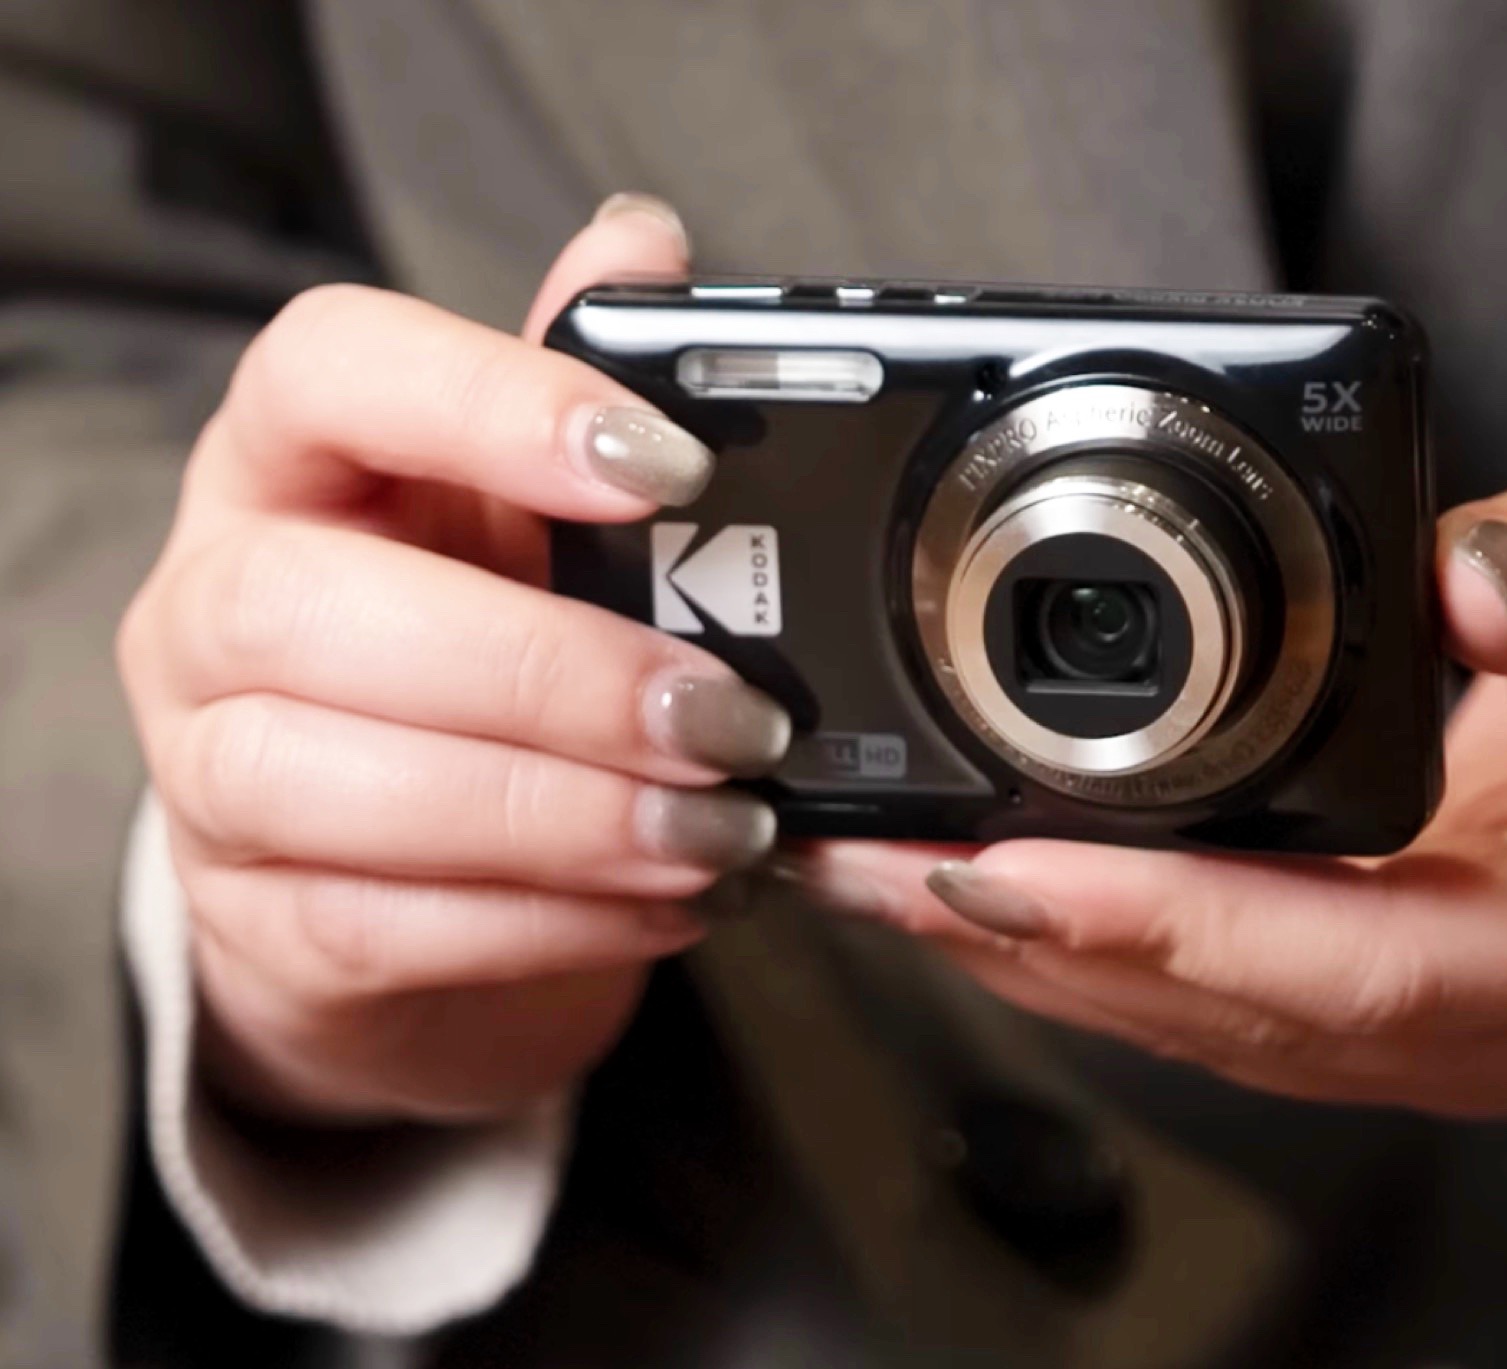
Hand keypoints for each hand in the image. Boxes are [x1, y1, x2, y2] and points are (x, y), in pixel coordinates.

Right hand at [118, 196, 789, 1122]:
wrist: (401, 868)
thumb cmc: (476, 646)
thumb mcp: (528, 518)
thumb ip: (576, 388)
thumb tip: (641, 242)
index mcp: (290, 461)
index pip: (328, 372)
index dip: (488, 402)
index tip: (667, 464)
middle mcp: (215, 602)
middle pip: (311, 608)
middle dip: (551, 673)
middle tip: (730, 720)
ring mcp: (209, 771)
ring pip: (332, 782)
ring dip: (562, 815)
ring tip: (723, 829)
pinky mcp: (258, 920)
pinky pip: (385, 925)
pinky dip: (550, 919)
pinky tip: (672, 900)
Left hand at [790, 414, 1506, 1114]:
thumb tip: (1461, 573)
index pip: (1385, 972)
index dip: (1192, 934)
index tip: (1020, 872)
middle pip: (1266, 1025)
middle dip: (1058, 954)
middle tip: (880, 870)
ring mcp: (1476, 1019)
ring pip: (1232, 1028)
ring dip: (1052, 959)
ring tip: (889, 874)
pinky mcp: (1416, 980)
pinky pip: (1242, 992)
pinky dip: (1112, 946)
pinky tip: (1003, 888)